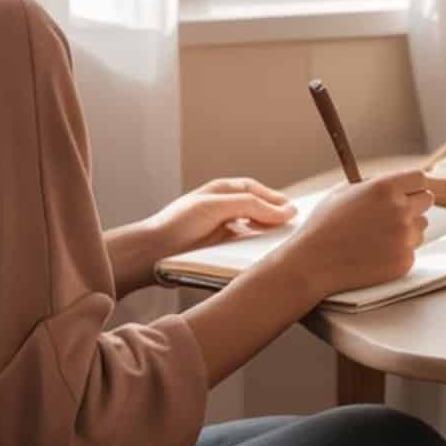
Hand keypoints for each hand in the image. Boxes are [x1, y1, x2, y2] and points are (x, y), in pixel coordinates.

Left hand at [148, 177, 296, 260]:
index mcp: (220, 191)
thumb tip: (285, 211)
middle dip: (275, 216)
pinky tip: (263, 255)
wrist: (150, 254)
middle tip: (295, 228)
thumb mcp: (216, 206)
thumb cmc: (177, 225)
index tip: (295, 211)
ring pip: (252, 228)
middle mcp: (222, 208)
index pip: (255, 190)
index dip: (275, 198)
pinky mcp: (217, 249)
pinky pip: (243, 246)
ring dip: (267, 233)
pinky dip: (255, 248)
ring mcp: (220, 229)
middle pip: (256, 208)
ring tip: (283, 242)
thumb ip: (251, 205)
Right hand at [287, 170, 432, 299]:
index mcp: (385, 188)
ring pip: (421, 226)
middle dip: (414, 204)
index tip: (406, 192)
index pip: (420, 179)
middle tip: (394, 213)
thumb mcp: (343, 192)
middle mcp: (400, 209)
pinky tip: (376, 253)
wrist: (314, 262)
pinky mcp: (405, 260)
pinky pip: (412, 250)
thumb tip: (393, 181)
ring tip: (379, 236)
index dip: (412, 186)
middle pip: (427, 200)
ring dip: (408, 229)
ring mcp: (405, 237)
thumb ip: (372, 183)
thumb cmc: (324, 225)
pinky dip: (399, 251)